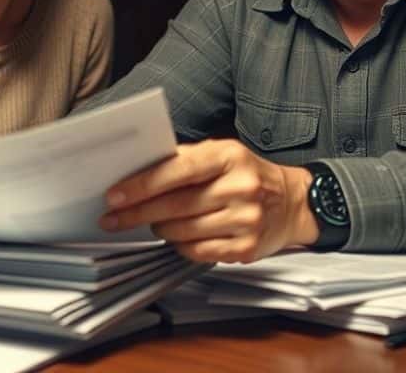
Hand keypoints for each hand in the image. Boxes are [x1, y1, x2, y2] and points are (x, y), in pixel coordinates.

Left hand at [98, 139, 318, 262]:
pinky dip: (180, 246)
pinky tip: (177, 237)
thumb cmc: (245, 175)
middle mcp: (241, 187)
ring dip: (159, 229)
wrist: (292, 202)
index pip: (178, 170)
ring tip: (153, 223)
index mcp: (229, 156)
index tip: (115, 195)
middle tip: (112, 218)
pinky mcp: (247, 248)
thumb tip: (135, 173)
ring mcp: (247, 220)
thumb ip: (183, 160)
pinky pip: (198, 252)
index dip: (142, 184)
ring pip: (183, 231)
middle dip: (137, 213)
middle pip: (175, 205)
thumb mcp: (221, 155)